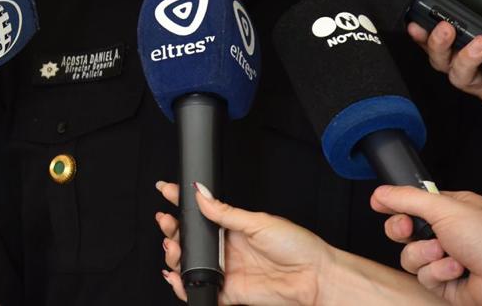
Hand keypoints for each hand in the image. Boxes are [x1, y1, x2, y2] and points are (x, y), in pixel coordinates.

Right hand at [154, 181, 327, 304]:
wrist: (316, 278)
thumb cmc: (298, 246)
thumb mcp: (258, 222)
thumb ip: (225, 212)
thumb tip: (200, 193)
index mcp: (233, 227)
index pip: (201, 212)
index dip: (181, 201)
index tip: (166, 190)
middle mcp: (226, 248)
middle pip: (189, 239)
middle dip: (172, 229)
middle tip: (166, 222)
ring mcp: (226, 270)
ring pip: (190, 264)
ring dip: (175, 255)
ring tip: (172, 247)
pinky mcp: (228, 292)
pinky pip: (200, 290)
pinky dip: (182, 286)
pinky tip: (174, 276)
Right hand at [373, 185, 481, 305]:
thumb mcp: (442, 206)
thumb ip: (406, 198)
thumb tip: (379, 193)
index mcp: (450, 210)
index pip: (411, 205)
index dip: (396, 207)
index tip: (383, 206)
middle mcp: (447, 233)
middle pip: (404, 232)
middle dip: (403, 231)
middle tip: (410, 230)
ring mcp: (445, 258)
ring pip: (410, 256)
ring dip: (425, 254)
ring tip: (445, 252)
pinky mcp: (445, 282)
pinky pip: (424, 276)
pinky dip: (438, 272)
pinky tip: (456, 269)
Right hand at [406, 0, 481, 131]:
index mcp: (477, 49)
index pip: (441, 43)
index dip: (423, 34)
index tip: (416, 22)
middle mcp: (478, 70)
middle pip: (443, 62)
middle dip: (439, 45)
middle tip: (445, 29)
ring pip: (462, 80)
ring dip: (466, 60)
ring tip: (480, 44)